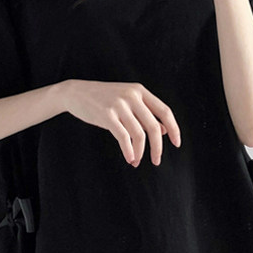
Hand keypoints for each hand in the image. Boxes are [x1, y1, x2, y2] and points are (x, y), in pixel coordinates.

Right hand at [61, 79, 180, 166]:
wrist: (75, 93)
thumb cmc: (103, 99)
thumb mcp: (127, 101)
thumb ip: (145, 113)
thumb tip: (164, 130)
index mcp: (140, 91)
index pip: (165, 111)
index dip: (174, 129)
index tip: (176, 144)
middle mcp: (132, 96)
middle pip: (153, 127)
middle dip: (157, 147)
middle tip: (156, 161)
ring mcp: (119, 105)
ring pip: (139, 135)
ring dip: (140, 152)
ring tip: (137, 161)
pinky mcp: (106, 115)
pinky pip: (123, 137)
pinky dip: (129, 151)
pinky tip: (129, 158)